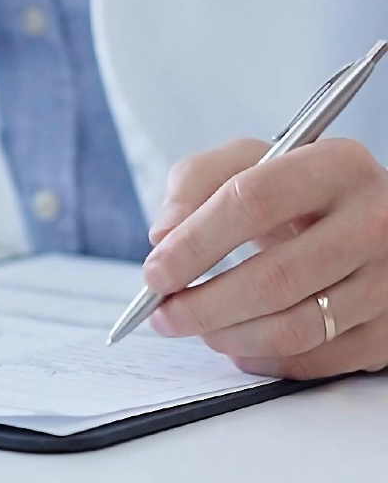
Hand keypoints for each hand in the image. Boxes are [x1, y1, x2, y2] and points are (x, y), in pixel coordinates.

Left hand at [144, 137, 387, 377]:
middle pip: (275, 277)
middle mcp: (374, 221)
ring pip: (297, 326)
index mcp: (336, 165)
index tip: (156, 272)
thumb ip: (195, 183)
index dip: (195, 243)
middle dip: (203, 305)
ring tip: (196, 328)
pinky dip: (267, 360)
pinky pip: (321, 359)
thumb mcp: (246, 163)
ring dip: (230, 337)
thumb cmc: (293, 190)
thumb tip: (164, 236)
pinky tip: (238, 345)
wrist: (362, 218)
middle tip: (163, 314)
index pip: (253, 202)